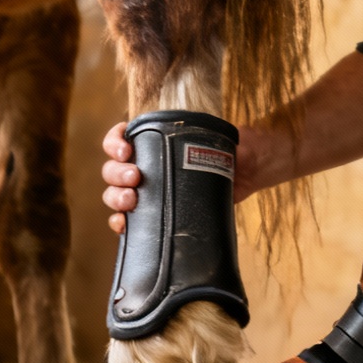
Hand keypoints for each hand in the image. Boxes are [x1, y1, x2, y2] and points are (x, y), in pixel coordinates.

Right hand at [100, 121, 283, 233]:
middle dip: (117, 173)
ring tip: (131, 200)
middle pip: (113, 168)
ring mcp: (150, 191)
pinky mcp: (156, 214)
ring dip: (116, 197)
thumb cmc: (234, 151)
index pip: (122, 137)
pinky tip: (123, 225)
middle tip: (135, 177)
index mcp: (156, 142)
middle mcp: (147, 165)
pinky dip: (120, 223)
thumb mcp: (227, 142)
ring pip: (116, 193)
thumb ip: (224, 144)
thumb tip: (230, 154)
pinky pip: (130, 220)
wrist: (248, 174)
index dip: (114, 142)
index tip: (126, 150)